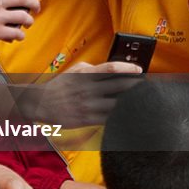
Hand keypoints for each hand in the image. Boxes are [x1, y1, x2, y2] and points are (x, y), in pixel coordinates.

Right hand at [28, 61, 142, 128]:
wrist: (41, 104)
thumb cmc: (60, 86)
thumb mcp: (73, 71)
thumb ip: (91, 68)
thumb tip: (110, 70)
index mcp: (85, 75)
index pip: (111, 68)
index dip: (128, 68)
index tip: (140, 70)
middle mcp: (88, 90)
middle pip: (119, 86)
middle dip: (136, 86)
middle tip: (146, 86)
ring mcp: (88, 106)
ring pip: (117, 104)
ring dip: (131, 102)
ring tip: (142, 100)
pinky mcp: (87, 119)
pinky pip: (109, 118)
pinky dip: (120, 116)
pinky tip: (128, 114)